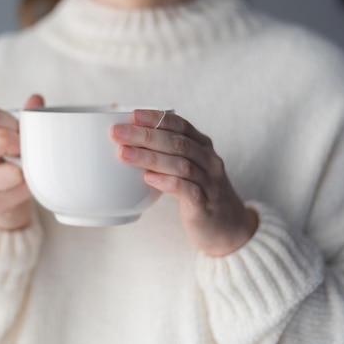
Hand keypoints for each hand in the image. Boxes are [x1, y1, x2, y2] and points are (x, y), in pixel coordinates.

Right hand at [0, 94, 44, 229]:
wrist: (3, 207)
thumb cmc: (11, 166)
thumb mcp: (16, 140)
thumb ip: (26, 118)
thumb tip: (36, 99)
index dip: (13, 123)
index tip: (21, 134)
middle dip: (21, 143)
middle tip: (27, 152)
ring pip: (11, 171)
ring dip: (28, 170)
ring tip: (30, 171)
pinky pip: (21, 191)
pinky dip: (32, 188)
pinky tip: (31, 187)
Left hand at [110, 110, 257, 255]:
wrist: (227, 227)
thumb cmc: (198, 192)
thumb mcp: (186, 166)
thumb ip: (165, 153)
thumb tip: (126, 140)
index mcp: (202, 145)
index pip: (180, 125)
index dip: (156, 118)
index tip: (132, 115)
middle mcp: (208, 160)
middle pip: (176, 142)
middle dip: (144, 136)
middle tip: (117, 133)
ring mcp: (209, 182)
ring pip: (180, 164)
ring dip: (150, 157)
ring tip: (124, 154)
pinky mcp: (205, 204)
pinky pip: (186, 190)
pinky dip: (166, 182)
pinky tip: (148, 178)